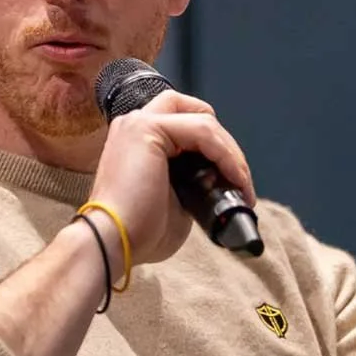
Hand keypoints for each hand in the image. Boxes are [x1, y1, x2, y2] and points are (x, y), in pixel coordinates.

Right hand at [89, 91, 253, 268]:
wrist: (113, 243)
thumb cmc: (137, 232)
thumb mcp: (176, 201)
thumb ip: (194, 182)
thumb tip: (220, 181)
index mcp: (137, 141)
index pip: (185, 125)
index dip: (214, 148)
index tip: (230, 181)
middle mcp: (134, 125)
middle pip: (195, 112)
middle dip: (224, 144)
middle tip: (239, 181)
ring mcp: (138, 123)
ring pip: (203, 120)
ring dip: (231, 153)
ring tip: (242, 187)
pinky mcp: (148, 128)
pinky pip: (203, 130)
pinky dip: (226, 155)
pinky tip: (234, 179)